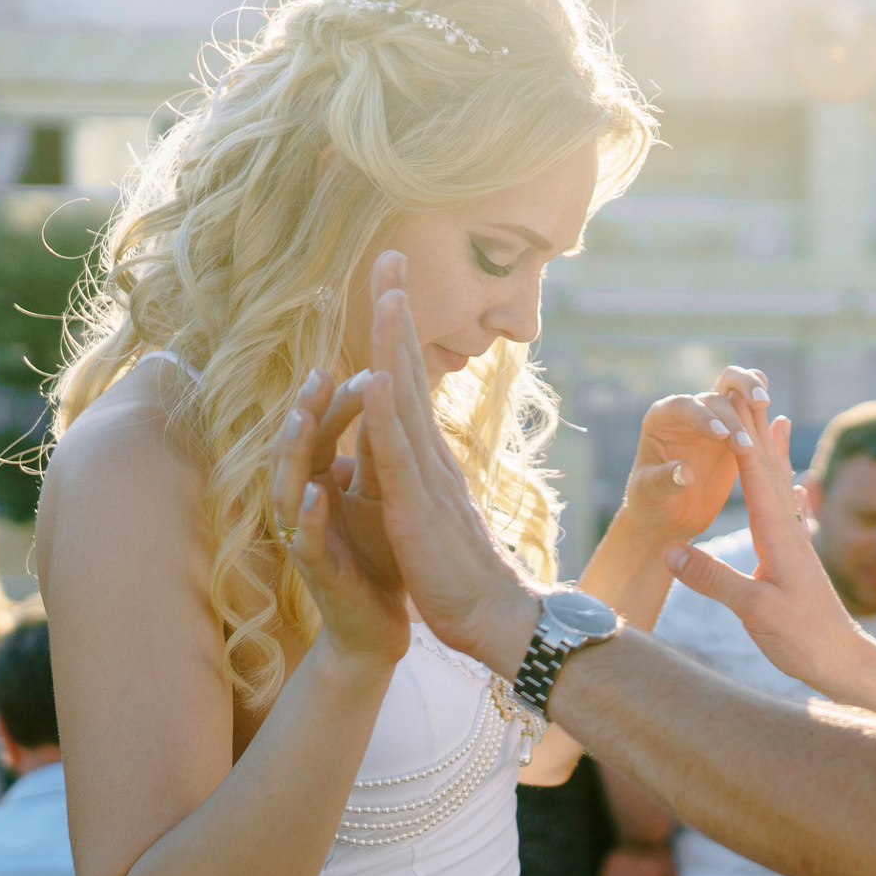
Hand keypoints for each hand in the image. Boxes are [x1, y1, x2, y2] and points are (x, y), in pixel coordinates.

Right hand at [271, 367, 409, 666]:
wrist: (381, 629)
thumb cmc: (378, 559)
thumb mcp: (382, 498)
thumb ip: (374, 455)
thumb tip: (379, 399)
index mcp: (325, 483)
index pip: (322, 430)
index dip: (336, 399)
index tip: (357, 363)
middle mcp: (307, 505)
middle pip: (297, 450)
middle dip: (306, 411)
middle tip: (318, 373)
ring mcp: (308, 538)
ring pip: (287, 488)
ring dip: (294, 454)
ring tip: (302, 419)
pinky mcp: (319, 572)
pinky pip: (306, 541)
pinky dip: (309, 517)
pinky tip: (316, 493)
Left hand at [337, 252, 543, 674]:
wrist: (496, 618)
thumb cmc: (461, 573)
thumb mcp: (431, 510)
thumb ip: (417, 473)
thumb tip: (399, 444)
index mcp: (429, 456)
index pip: (408, 379)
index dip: (398, 328)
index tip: (390, 279)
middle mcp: (431, 455)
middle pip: (409, 369)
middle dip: (398, 311)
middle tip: (390, 256)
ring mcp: (427, 478)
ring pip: (405, 401)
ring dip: (395, 345)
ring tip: (387, 294)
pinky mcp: (418, 509)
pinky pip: (399, 456)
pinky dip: (388, 415)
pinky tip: (379, 378)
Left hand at [610, 368, 773, 548]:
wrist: (669, 516)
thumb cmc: (651, 504)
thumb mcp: (649, 495)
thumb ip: (664, 481)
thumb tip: (686, 472)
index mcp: (661, 420)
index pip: (684, 407)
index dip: (703, 417)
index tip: (721, 436)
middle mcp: (687, 412)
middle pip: (713, 394)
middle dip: (732, 408)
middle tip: (752, 419)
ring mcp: (711, 419)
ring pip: (733, 390)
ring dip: (750, 393)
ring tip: (764, 406)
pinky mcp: (732, 431)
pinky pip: (748, 410)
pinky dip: (759, 406)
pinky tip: (774, 415)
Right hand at [662, 392, 875, 697]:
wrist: (842, 660)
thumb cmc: (801, 637)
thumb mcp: (752, 610)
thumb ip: (714, 579)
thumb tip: (670, 552)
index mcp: (777, 534)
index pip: (755, 474)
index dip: (740, 434)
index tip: (727, 400)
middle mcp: (788, 529)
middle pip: (770, 467)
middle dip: (757, 426)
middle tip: (749, 387)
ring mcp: (795, 541)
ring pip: (782, 483)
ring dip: (774, 447)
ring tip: (775, 414)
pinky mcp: (797, 557)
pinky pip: (789, 508)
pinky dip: (786, 484)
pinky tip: (794, 480)